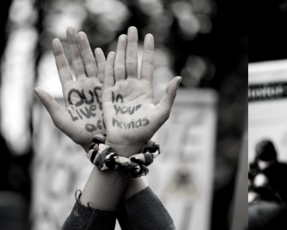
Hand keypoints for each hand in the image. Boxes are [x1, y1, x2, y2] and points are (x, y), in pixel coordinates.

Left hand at [35, 27, 106, 147]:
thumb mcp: (61, 121)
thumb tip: (36, 88)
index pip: (63, 69)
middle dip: (74, 46)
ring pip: (90, 64)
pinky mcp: (108, 91)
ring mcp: (95, 88)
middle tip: (70, 29)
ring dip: (86, 49)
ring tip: (82, 34)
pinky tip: (99, 50)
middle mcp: (83, 87)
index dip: (60, 55)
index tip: (55, 41)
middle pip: (77, 62)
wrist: (99, 142)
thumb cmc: (79, 135)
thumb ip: (50, 104)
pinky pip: (105, 73)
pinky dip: (102, 61)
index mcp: (70, 93)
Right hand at [102, 26, 179, 153]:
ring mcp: (119, 90)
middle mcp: (132, 87)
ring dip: (121, 50)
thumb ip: (169, 96)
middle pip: (132, 61)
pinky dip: (108, 65)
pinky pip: (108, 77)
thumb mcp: (161, 113)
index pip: (146, 65)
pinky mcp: (107, 96)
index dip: (148, 51)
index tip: (150, 36)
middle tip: (132, 28)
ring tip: (123, 36)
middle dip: (132, 45)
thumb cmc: (145, 131)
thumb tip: (179, 77)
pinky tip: (110, 53)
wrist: (126, 143)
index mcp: (145, 90)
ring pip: (120, 66)